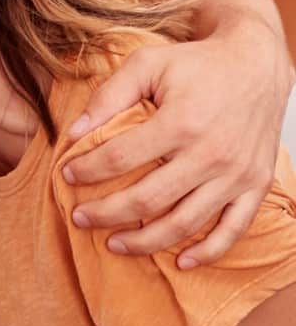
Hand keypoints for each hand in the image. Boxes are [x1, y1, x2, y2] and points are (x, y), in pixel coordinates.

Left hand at [62, 22, 292, 264]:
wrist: (258, 64)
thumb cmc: (196, 65)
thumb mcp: (148, 65)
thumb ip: (108, 96)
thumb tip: (73, 133)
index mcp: (181, 122)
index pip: (120, 158)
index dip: (88, 170)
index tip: (67, 174)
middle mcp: (211, 153)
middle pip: (147, 200)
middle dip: (106, 214)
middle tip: (79, 218)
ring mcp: (236, 173)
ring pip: (184, 223)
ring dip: (145, 241)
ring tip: (113, 244)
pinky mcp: (256, 184)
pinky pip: (233, 229)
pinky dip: (207, 251)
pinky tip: (180, 260)